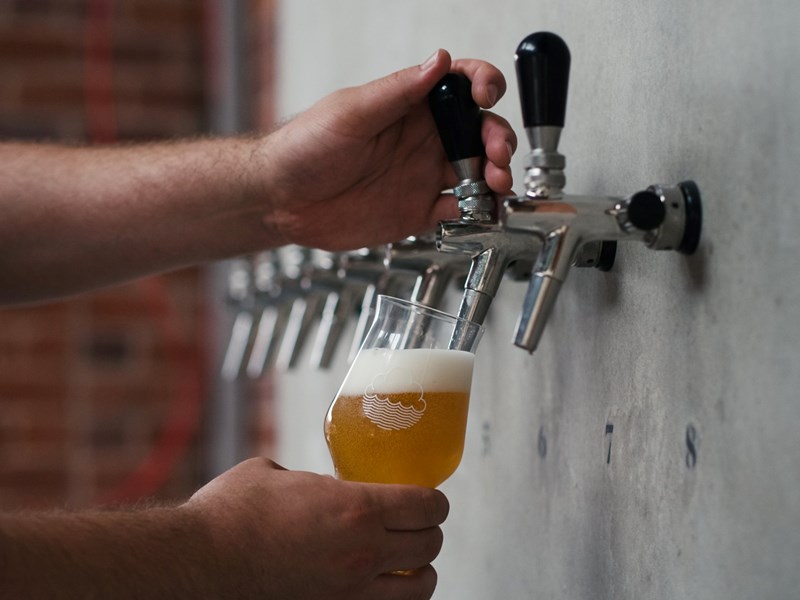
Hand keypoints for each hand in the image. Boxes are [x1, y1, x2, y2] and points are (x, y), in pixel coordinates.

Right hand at [184, 458, 449, 598]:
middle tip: (419, 524)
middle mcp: (362, 553)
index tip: (431, 499)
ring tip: (408, 561)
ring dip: (420, 570)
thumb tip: (316, 485)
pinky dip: (396, 598)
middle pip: (431, 545)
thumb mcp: (274, 472)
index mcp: (354, 508)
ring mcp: (351, 592)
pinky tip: (384, 588)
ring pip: (421, 588)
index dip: (436, 501)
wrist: (197, 563)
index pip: (427, 506)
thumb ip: (309, 479)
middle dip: (430, 532)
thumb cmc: (229, 516)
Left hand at [258, 49, 516, 249]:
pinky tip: (483, 211)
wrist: (283, 201)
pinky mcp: (420, 210)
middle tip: (497, 153)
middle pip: (478, 131)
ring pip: (478, 170)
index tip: (485, 95)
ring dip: (496, 174)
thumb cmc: (305, 147)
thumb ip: (397, 91)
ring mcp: (424, 174)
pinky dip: (480, 211)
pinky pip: (461, 209)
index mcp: (410, 106)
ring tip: (496, 184)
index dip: (482, 83)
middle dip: (498, 137)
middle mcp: (423, 138)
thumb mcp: (351, 113)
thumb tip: (438, 60)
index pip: (458, 84)